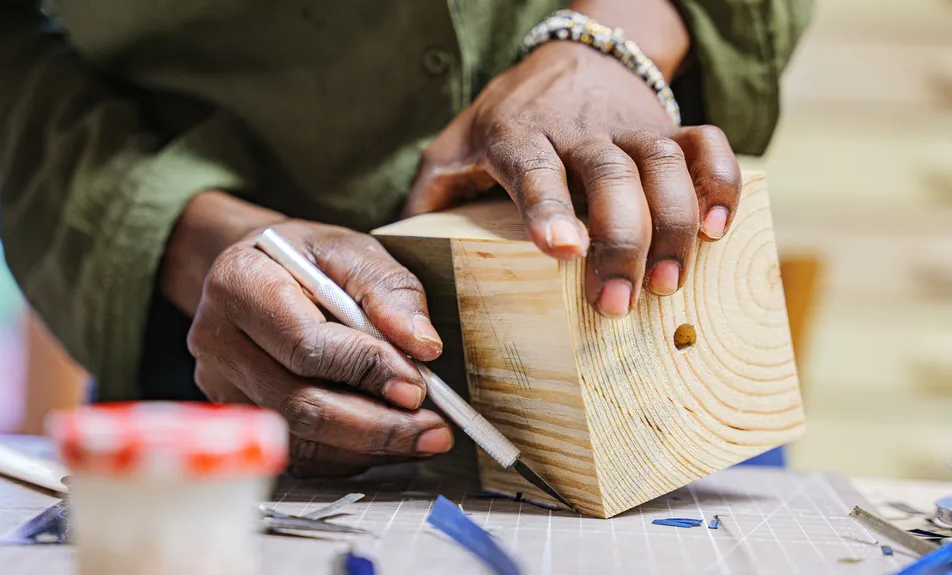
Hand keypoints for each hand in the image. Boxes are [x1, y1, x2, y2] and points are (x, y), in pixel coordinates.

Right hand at [163, 192, 453, 476]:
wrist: (261, 272)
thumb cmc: (306, 259)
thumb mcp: (349, 250)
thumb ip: (388, 289)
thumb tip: (422, 345)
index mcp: (238, 282)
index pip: (304, 342)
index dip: (364, 369)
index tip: (417, 385)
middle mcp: (217, 339)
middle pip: (298, 402)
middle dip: (376, 423)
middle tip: (433, 427)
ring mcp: (221, 385)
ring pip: (300, 437)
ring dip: (369, 445)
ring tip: (423, 436)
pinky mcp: (239, 418)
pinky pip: (298, 454)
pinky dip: (350, 455)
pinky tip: (388, 440)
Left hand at [405, 40, 740, 317]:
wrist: (573, 56)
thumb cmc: (508, 117)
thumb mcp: (456, 145)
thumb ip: (432, 192)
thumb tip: (399, 251)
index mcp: (519, 135)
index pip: (533, 167)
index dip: (549, 206)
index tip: (564, 248)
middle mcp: (578, 130)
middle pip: (607, 175)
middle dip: (619, 240)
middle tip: (615, 304)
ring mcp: (629, 127)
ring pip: (663, 164)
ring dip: (672, 225)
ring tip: (666, 284)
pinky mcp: (669, 128)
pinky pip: (708, 146)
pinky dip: (721, 184)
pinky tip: (717, 230)